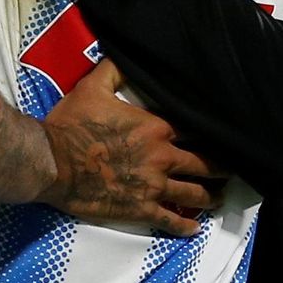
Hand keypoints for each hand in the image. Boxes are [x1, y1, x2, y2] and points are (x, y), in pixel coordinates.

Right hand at [38, 60, 225, 236]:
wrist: (51, 162)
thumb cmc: (71, 125)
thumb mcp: (92, 88)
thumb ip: (114, 70)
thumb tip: (124, 54)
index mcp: (155, 128)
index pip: (194, 130)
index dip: (209, 133)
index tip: (221, 136)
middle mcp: (162, 158)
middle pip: (203, 163)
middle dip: (220, 167)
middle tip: (231, 170)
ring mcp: (153, 186)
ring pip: (194, 194)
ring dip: (210, 196)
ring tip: (218, 197)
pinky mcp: (140, 209)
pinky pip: (170, 220)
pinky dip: (185, 226)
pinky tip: (193, 229)